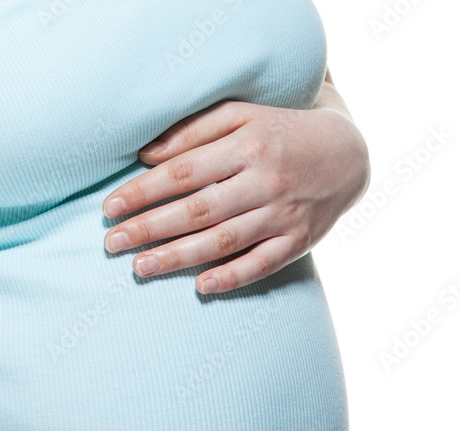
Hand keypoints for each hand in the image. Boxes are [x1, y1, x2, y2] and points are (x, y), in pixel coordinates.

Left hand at [100, 99, 369, 294]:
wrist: (348, 153)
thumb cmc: (280, 131)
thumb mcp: (242, 116)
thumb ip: (194, 131)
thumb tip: (145, 154)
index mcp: (247, 144)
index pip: (184, 172)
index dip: (144, 191)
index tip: (110, 207)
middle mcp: (265, 180)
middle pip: (197, 210)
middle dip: (150, 228)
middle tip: (111, 243)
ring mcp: (284, 213)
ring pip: (223, 240)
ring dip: (178, 257)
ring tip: (140, 267)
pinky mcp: (300, 240)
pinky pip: (263, 263)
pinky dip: (232, 277)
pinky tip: (200, 287)